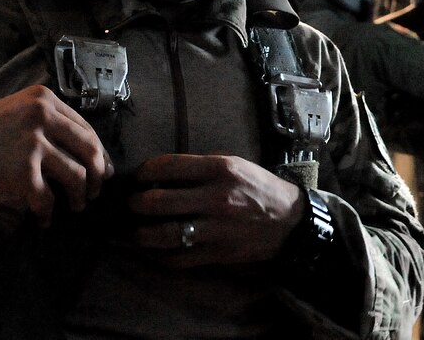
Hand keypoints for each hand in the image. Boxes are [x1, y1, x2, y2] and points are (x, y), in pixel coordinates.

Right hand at [0, 85, 112, 226]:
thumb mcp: (20, 113)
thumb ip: (54, 126)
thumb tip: (98, 158)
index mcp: (44, 100)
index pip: (87, 129)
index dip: (99, 154)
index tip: (102, 171)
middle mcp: (42, 116)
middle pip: (90, 151)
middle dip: (97, 176)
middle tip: (94, 192)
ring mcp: (32, 144)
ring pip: (77, 176)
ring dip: (79, 196)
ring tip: (75, 206)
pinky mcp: (22, 173)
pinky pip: (49, 200)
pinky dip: (48, 214)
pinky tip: (44, 220)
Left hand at [128, 154, 304, 267]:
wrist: (290, 221)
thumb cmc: (258, 188)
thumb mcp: (234, 165)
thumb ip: (200, 168)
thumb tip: (162, 175)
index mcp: (220, 169)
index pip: (168, 166)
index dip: (145, 171)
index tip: (139, 177)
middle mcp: (216, 197)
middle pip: (159, 201)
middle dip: (136, 203)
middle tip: (133, 204)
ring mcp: (216, 228)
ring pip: (164, 233)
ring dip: (142, 234)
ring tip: (137, 231)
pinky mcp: (218, 253)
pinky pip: (179, 258)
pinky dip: (162, 255)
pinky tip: (158, 250)